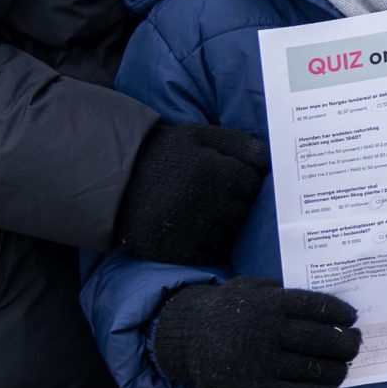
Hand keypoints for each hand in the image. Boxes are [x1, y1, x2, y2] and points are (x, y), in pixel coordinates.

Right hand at [114, 122, 271, 267]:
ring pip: (230, 233)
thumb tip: (269, 159)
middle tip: (212, 193)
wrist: (117, 182)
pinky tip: (194, 228)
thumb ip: (238, 142)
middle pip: (243, 209)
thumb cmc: (164, 154)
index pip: (252, 181)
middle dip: (234, 201)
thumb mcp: (199, 135)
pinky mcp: (177, 252)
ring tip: (201, 210)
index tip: (226, 176)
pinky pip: (211, 252)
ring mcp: (188, 230)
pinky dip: (208, 243)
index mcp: (208, 170)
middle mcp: (200, 202)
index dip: (242, 179)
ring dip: (223, 224)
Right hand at [151, 277, 360, 387]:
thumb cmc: (227, 310)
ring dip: (338, 370)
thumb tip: (325, 308)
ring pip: (316, 370)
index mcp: (269, 303)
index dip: (341, 313)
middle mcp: (267, 332)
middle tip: (354, 344)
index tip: (351, 318)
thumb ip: (281, 292)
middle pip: (324, 340)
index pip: (317, 307)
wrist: (187, 338)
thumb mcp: (250, 288)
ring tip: (341, 367)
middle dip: (348, 344)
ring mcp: (262, 363)